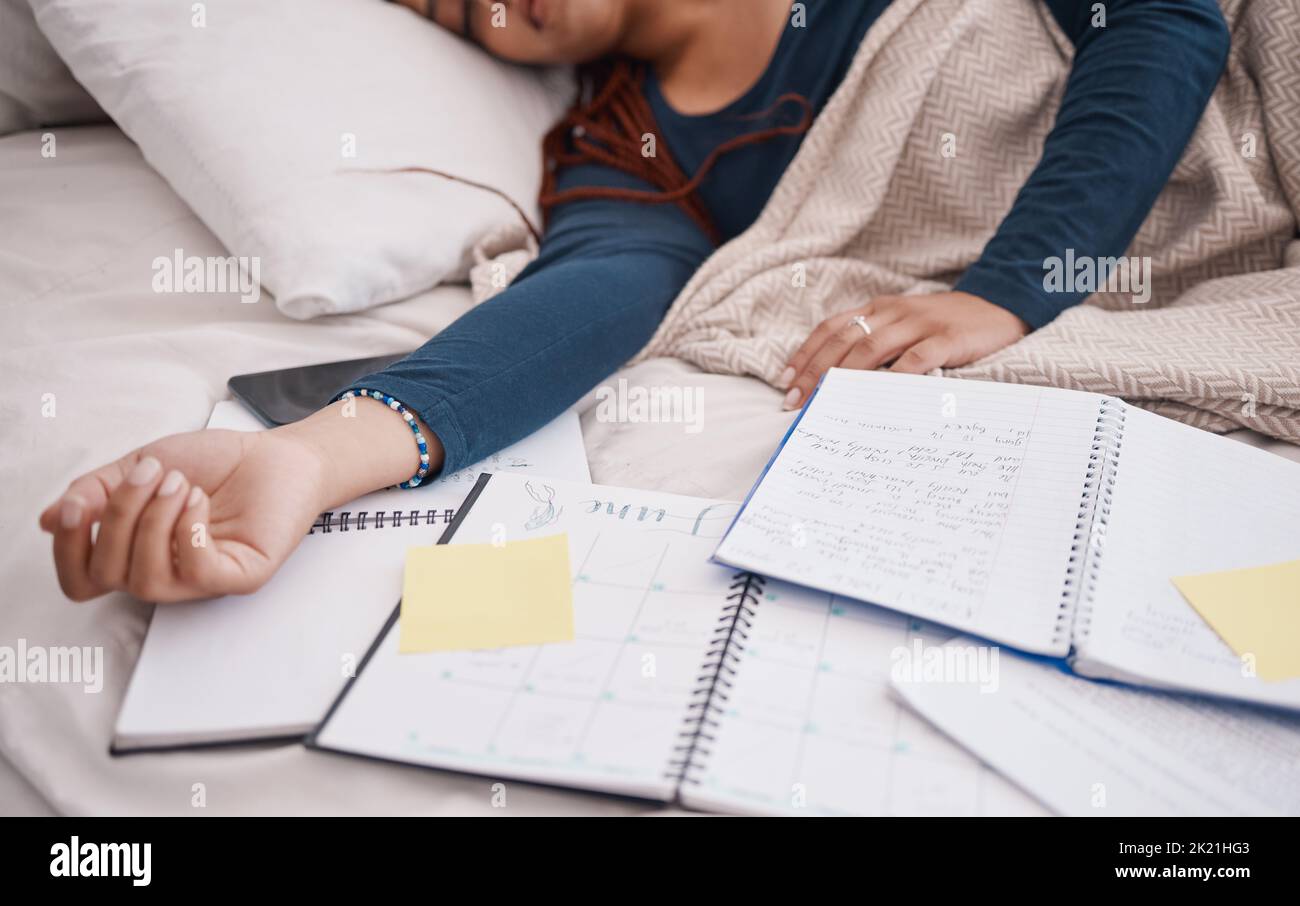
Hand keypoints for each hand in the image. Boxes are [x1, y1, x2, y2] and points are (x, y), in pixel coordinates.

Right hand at [38, 429, 327, 602]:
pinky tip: (201, 501)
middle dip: (119, 516)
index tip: (78, 505)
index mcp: (135, 553)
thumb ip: (96, 490)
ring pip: (148, 579)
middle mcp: (164, 573)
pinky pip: (197, 573)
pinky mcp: (240, 578)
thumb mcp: (142, 465)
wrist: (276, 454)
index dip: (69, 549)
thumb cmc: (215, 464)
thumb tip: (50, 520)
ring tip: (181, 484)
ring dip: (155, 520)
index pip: (82, 580)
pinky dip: (189, 531)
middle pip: (109, 574)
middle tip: (151, 473)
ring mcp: (202, 581)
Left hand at [778, 292, 1028, 408]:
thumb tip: (835, 379)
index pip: (831, 329)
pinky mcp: (947, 337)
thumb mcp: (904, 325)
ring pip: (872, 348)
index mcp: (878, 309)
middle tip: (796, 401)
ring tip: (825, 401)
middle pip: (844, 341)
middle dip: (815, 372)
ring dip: (844, 377)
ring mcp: (920, 323)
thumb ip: (875, 342)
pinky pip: (915, 358)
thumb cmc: (945, 324)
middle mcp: (893, 313)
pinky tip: (878, 396)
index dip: (805, 354)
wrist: (1000, 304)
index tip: (785, 381)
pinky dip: (894, 377)